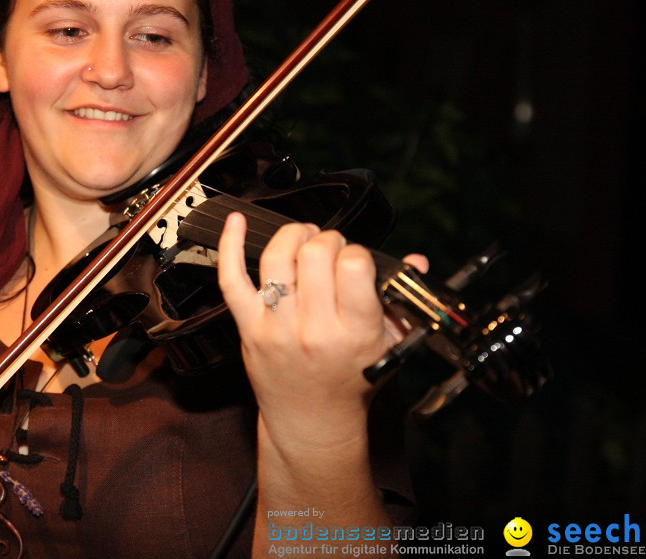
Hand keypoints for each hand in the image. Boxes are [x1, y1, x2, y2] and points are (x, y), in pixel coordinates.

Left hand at [217, 212, 425, 447]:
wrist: (313, 422)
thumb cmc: (352, 381)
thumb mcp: (389, 344)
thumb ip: (401, 299)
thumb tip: (416, 261)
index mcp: (355, 332)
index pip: (354, 266)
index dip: (355, 251)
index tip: (355, 259)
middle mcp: (315, 330)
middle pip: (315, 254)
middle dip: (326, 239)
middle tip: (330, 250)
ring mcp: (277, 328)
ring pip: (277, 258)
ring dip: (292, 236)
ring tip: (302, 239)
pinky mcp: (248, 329)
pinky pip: (231, 279)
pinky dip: (230, 245)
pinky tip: (237, 223)